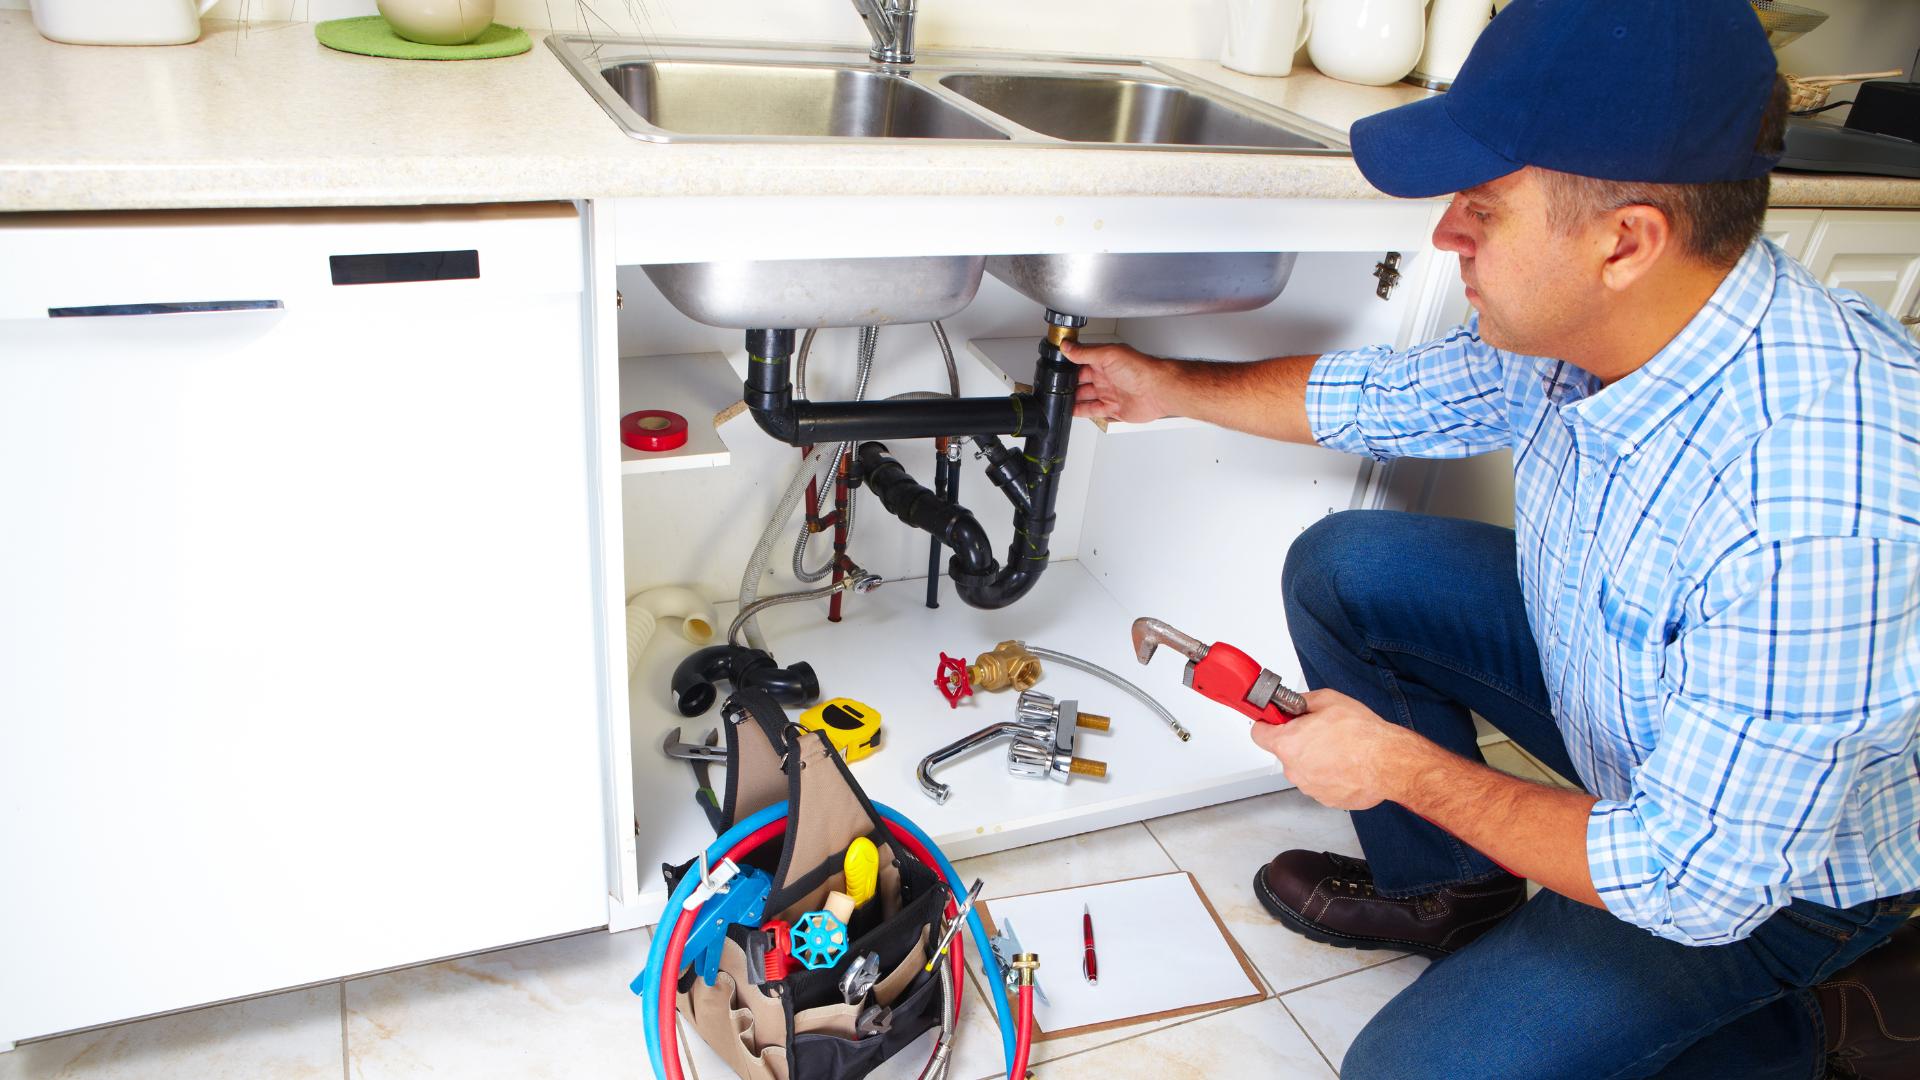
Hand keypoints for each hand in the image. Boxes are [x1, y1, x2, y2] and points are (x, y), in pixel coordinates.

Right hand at [1060, 340, 1175, 423]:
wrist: (1157, 391)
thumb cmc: (1140, 370)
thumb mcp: (1108, 355)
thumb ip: (1085, 352)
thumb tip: (1068, 346)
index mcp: (1104, 360)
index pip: (1081, 360)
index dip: (1068, 362)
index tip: (1055, 364)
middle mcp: (1106, 376)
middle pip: (1080, 379)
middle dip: (1067, 382)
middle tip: (1053, 385)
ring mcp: (1109, 392)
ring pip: (1084, 396)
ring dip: (1072, 397)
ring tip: (1058, 398)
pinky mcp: (1113, 408)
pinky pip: (1093, 410)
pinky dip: (1081, 411)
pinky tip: (1072, 410)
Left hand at [1249, 689, 1421, 810]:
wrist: (1387, 763)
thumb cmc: (1361, 735)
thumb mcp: (1328, 700)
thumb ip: (1303, 702)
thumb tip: (1296, 704)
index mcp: (1288, 743)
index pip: (1258, 734)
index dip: (1268, 724)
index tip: (1275, 720)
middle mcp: (1294, 769)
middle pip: (1286, 752)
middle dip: (1299, 741)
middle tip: (1322, 731)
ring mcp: (1310, 787)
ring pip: (1305, 768)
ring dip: (1317, 759)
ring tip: (1340, 748)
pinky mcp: (1327, 799)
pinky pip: (1322, 783)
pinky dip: (1331, 774)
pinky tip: (1347, 764)